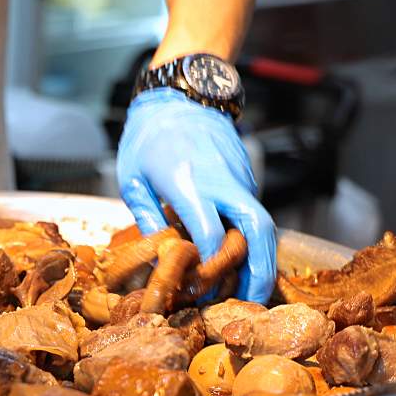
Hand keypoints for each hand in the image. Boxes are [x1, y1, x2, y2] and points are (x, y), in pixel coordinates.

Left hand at [117, 88, 276, 303]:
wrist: (180, 95)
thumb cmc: (146, 138)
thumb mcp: (132, 179)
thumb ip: (148, 219)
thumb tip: (160, 259)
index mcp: (188, 182)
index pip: (210, 234)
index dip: (209, 266)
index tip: (199, 287)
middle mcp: (222, 180)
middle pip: (256, 229)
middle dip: (259, 268)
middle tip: (252, 300)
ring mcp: (240, 177)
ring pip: (262, 223)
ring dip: (262, 258)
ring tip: (251, 289)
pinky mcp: (247, 176)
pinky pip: (254, 212)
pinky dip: (252, 239)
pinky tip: (239, 259)